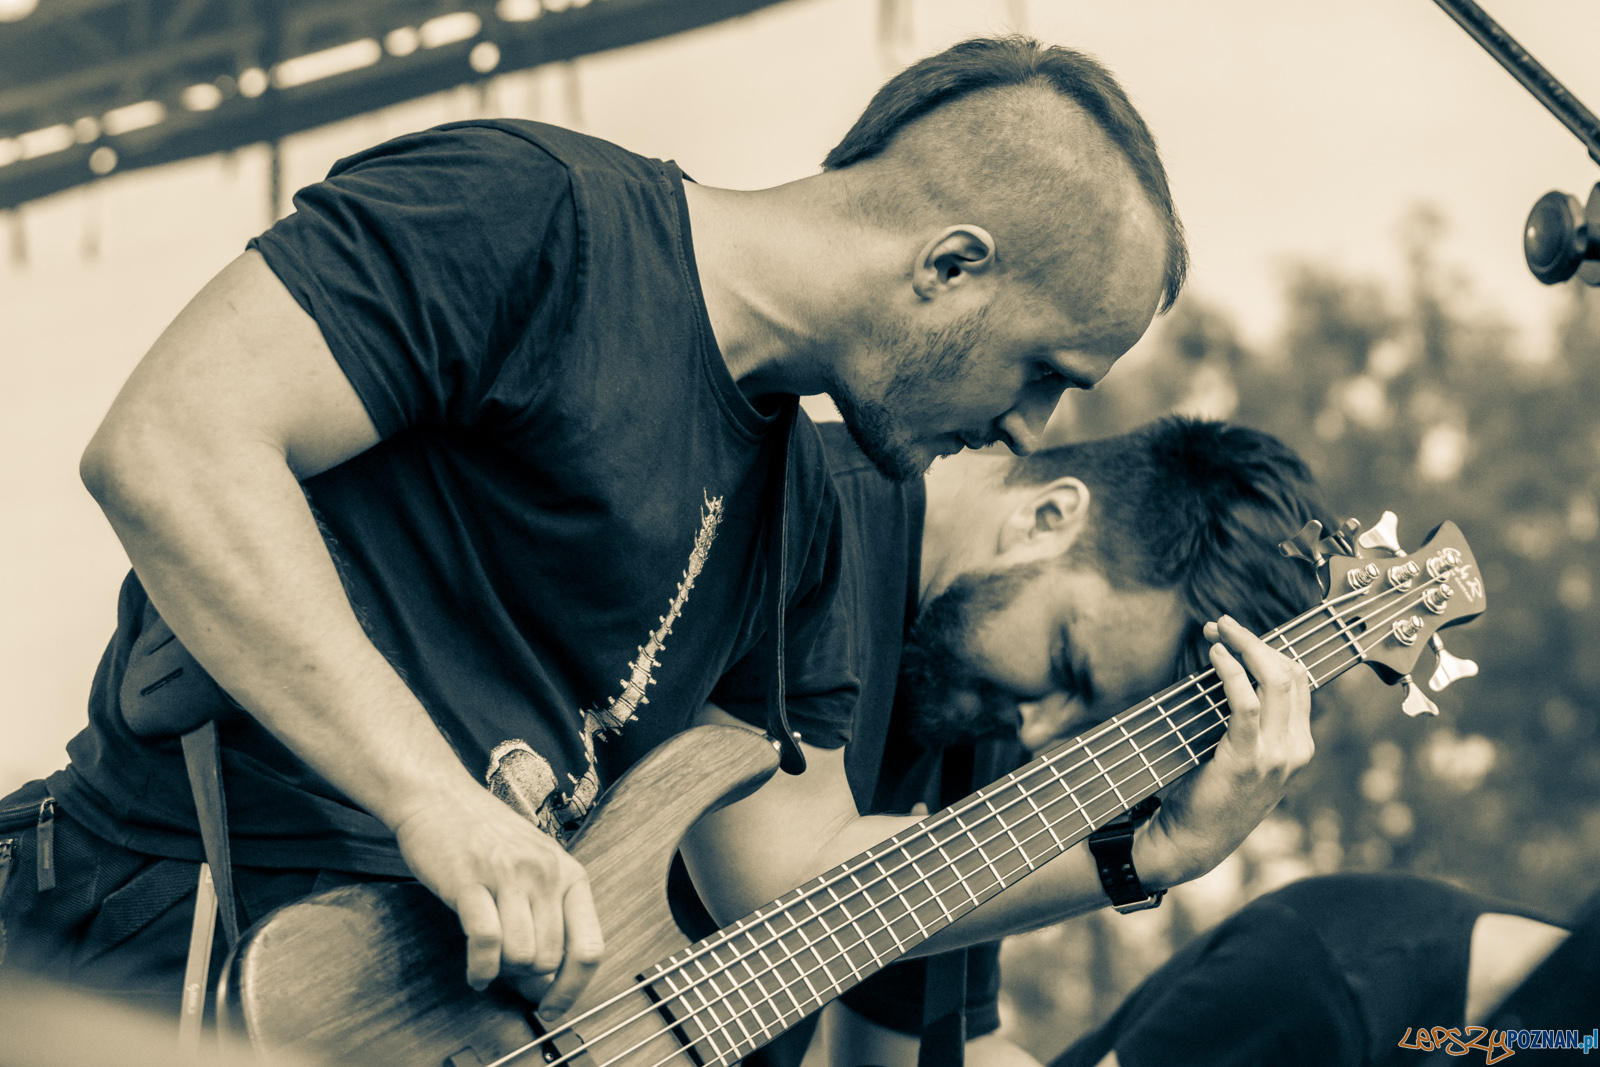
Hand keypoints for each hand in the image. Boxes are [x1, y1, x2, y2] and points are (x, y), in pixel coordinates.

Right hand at [393, 789, 603, 1016]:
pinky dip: (479, 969)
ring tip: (489, 960)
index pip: (589, 947)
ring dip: (502, 970)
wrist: (438, 797)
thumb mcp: (533, 867)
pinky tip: (474, 970)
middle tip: (506, 968)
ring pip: (521, 956)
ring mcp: (508, 875)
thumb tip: (549, 980)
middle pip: (550, 958)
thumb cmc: (484, 834)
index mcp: (568, 873)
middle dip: (526, 976)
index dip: (573, 988)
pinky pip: (486, 942)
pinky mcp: (470, 881)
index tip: (555, 1008)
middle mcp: (545, 873)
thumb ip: (547, 916)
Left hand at [1136, 614, 1313, 886]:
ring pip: (1275, 682)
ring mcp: (1276, 756)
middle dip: (1255, 641)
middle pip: (1290, 674)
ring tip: (1217, 631)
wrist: (1193, 840)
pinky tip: (1215, 657)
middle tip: (1223, 624)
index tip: (1233, 633)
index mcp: (1298, 745)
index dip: (1267, 649)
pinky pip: (1247, 705)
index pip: (1298, 682)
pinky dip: (1231, 674)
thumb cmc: (1208, 791)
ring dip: (1244, 647)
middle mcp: (1295, 749)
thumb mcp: (1240, 753)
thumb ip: (1247, 720)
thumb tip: (1229, 667)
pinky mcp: (1248, 760)